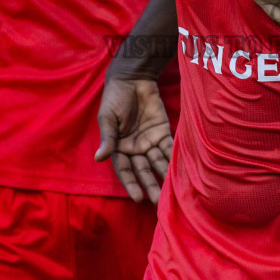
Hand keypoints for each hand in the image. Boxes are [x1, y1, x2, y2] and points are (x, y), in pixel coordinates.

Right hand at [95, 76, 174, 202]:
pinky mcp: (163, 132)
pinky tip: (181, 169)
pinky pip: (169, 147)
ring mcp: (149, 141)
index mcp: (118, 147)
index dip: (131, 184)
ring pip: (158, 162)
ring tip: (173, 191)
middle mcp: (135, 148)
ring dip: (164, 175)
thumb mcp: (108, 118)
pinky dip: (174, 157)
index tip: (138, 198)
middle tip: (159, 202)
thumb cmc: (115, 97)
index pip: (125, 170)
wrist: (132, 78)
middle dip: (151, 185)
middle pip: (144, 170)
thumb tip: (99, 158)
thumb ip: (108, 138)